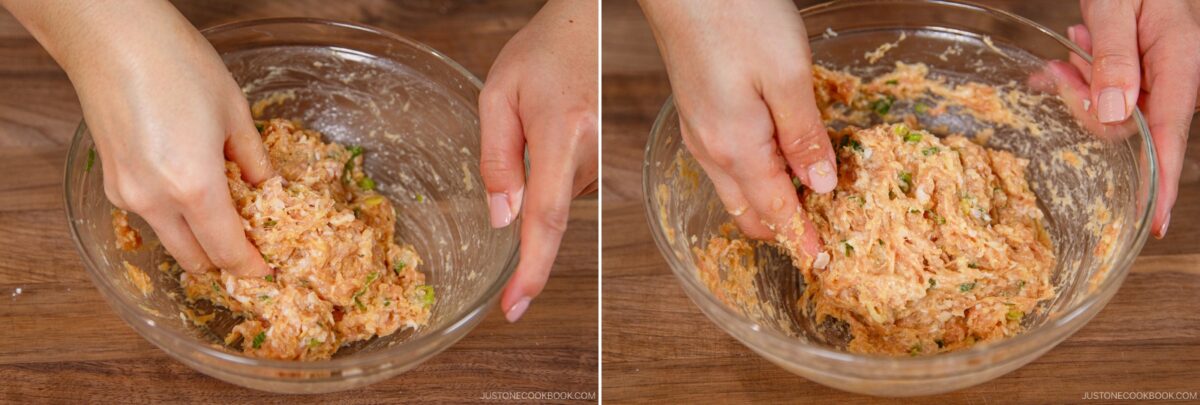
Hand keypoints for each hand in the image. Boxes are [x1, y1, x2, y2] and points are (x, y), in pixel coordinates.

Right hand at [4, 0, 272, 275]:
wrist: (112, 38)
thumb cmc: (177, 64)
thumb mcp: (234, 111)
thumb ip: (252, 158)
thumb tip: (264, 186)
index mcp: (195, 187)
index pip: (227, 250)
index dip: (251, 265)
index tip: (267, 268)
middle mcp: (156, 201)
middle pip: (195, 258)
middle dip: (224, 260)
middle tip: (249, 247)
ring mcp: (127, 194)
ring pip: (169, 239)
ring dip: (197, 240)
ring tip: (224, 217)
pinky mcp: (109, 181)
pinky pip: (148, 215)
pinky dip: (172, 217)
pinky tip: (189, 191)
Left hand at [479, 0, 597, 321]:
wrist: (590, 26)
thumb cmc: (544, 51)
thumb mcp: (497, 95)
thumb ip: (496, 159)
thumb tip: (501, 218)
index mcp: (561, 134)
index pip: (546, 219)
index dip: (531, 270)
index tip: (515, 307)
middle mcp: (590, 153)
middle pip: (548, 213)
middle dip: (521, 199)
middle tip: (516, 138)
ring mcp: (601, 158)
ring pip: (555, 200)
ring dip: (534, 177)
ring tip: (533, 120)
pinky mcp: (603, 160)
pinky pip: (566, 186)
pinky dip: (548, 173)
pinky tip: (548, 129)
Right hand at [639, 0, 825, 256]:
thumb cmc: (736, 16)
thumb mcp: (789, 75)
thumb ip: (805, 135)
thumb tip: (821, 183)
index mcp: (736, 148)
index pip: (775, 212)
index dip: (802, 238)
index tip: (822, 259)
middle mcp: (710, 150)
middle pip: (749, 212)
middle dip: (783, 228)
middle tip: (822, 230)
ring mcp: (698, 132)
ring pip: (734, 190)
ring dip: (768, 203)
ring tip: (807, 198)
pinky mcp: (696, 113)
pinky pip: (725, 164)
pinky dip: (753, 177)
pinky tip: (778, 159)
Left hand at [1066, 0, 1199, 237]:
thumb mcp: (1118, 6)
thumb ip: (1114, 57)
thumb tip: (1114, 115)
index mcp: (1180, 63)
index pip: (1170, 135)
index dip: (1160, 182)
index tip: (1153, 222)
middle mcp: (1174, 79)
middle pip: (1123, 125)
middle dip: (1084, 101)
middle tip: (1061, 65)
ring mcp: (1157, 81)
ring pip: (1107, 111)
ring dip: (1080, 86)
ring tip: (1072, 47)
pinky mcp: (1139, 79)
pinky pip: (1105, 96)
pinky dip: (1081, 80)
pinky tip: (1069, 60)